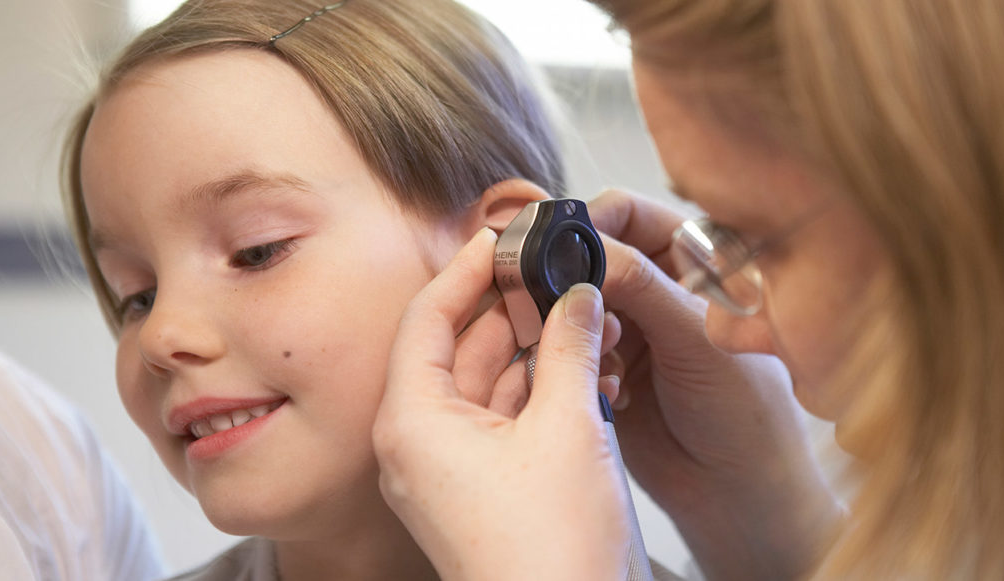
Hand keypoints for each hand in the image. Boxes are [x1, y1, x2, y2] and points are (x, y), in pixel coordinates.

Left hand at [373, 228, 632, 580]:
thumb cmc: (551, 552)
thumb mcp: (566, 428)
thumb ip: (567, 348)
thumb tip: (575, 296)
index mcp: (413, 423)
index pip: (427, 319)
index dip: (465, 269)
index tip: (500, 237)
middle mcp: (422, 443)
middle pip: (462, 347)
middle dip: (514, 307)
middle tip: (555, 268)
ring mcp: (455, 467)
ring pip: (492, 382)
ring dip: (538, 348)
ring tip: (587, 311)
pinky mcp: (488, 485)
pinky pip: (510, 417)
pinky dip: (545, 388)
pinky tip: (590, 362)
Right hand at [588, 189, 842, 579]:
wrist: (736, 493)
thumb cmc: (747, 412)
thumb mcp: (699, 339)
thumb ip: (643, 287)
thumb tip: (585, 247)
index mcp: (691, 258)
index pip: (627, 212)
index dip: (593, 224)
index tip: (567, 251)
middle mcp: (654, 284)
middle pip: (589, 254)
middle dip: (575, 281)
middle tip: (570, 310)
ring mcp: (626, 325)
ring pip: (569, 302)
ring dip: (577, 329)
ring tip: (609, 363)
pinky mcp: (602, 364)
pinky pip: (565, 346)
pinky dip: (576, 363)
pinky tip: (610, 390)